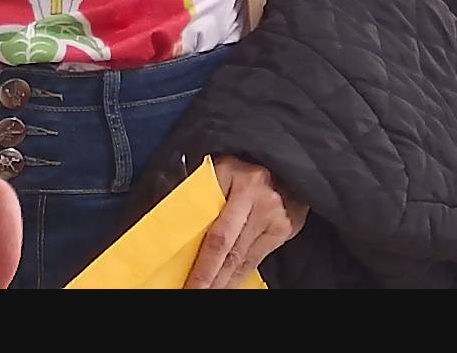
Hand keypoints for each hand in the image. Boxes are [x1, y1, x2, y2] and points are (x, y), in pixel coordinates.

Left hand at [187, 156, 305, 287]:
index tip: (184, 279)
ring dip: (223, 281)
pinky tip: (227, 284)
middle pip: (226, 247)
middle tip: (193, 292)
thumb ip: (199, 192)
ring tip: (208, 291)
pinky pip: (255, 259)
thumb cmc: (242, 168)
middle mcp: (254, 195)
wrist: (285, 165)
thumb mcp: (218, 169)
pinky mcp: (282, 228)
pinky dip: (239, 275)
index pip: (211, 227)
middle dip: (207, 277)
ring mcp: (271, 214)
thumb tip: (172, 223)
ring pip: (241, 258)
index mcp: (230, 175)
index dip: (199, 260)